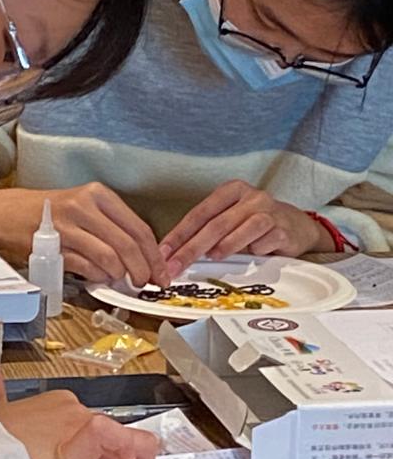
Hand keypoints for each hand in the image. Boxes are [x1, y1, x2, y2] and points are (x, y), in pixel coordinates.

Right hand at [0, 186, 168, 286]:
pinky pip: (85, 266)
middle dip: (142, 269)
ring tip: (120, 280)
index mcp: (98, 195)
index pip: (138, 227)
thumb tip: (141, 258)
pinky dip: (97, 276)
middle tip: (145, 283)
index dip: (154, 255)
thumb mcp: (83, 207)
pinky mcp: (52, 245)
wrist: (7, 213)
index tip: (162, 273)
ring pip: (109, 257)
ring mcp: (67, 226)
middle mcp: (84, 206)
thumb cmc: (49, 213)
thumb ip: (111, 227)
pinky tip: (99, 277)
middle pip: (128, 244)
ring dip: (120, 274)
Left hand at [160, 180, 331, 277]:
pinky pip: (266, 240)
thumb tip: (172, 255)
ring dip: (226, 245)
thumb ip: (204, 232)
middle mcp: (250, 197)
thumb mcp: (228, 222)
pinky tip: (251, 254)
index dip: (178, 235)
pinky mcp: (285, 229)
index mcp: (230, 192)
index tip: (161, 253)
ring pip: (243, 228)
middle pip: (216, 224)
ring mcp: (270, 211)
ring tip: (213, 257)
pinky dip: (255, 249)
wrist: (297, 228)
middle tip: (175, 267)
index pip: (198, 214)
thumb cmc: (253, 226)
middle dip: (192, 248)